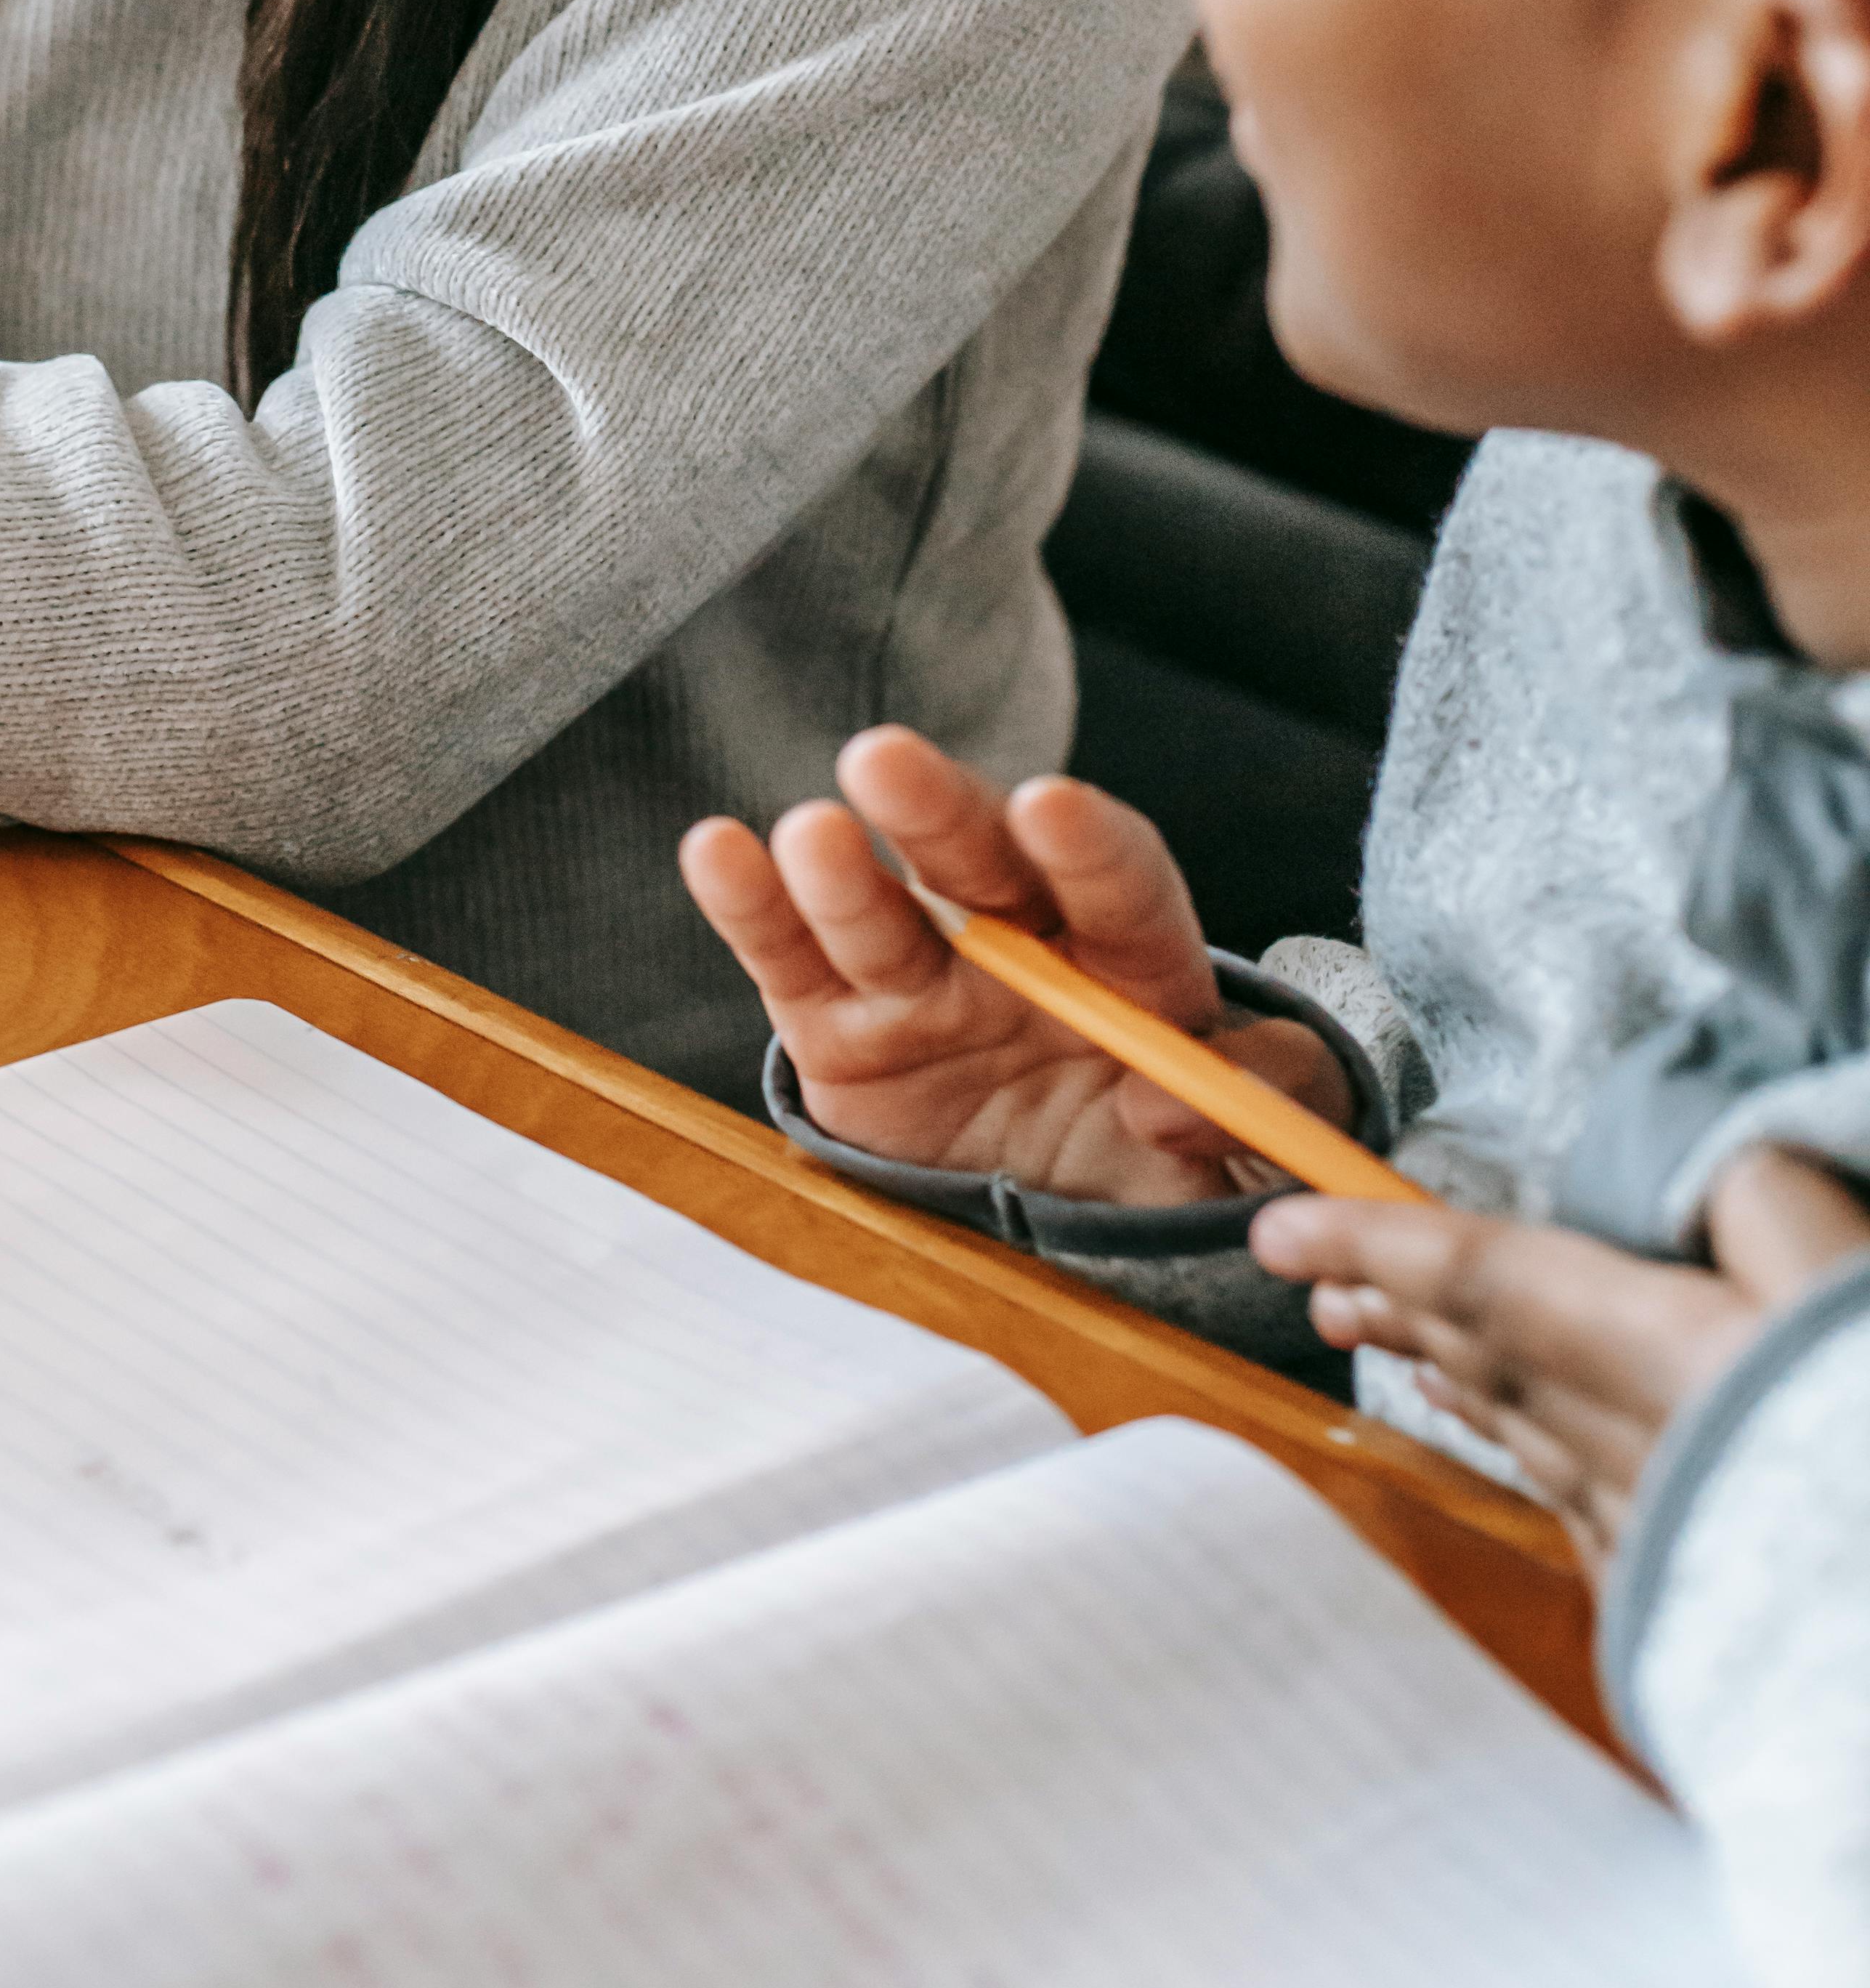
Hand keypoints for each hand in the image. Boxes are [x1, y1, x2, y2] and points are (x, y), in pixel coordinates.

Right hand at [680, 725, 1351, 1207]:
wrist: (1076, 1227)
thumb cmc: (1173, 1159)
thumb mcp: (1262, 1130)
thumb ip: (1270, 1093)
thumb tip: (1169, 1101)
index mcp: (1133, 954)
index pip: (1120, 881)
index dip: (1088, 845)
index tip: (1051, 810)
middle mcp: (1021, 945)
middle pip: (983, 862)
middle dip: (939, 809)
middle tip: (886, 760)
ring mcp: (923, 984)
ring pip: (878, 913)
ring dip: (840, 871)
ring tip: (813, 834)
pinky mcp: (842, 1035)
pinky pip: (793, 968)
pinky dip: (752, 908)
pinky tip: (717, 851)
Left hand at [1250, 1145, 1869, 1573]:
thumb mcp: (1845, 1279)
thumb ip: (1765, 1200)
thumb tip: (1708, 1151)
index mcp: (1667, 1361)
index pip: (1482, 1277)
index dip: (1373, 1244)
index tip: (1280, 1231)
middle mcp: (1636, 1452)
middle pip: (1488, 1359)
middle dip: (1395, 1309)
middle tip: (1316, 1282)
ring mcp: (1658, 1540)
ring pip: (1524, 1437)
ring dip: (1451, 1378)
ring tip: (1390, 1341)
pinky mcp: (1690, 1605)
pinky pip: (1583, 1516)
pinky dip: (1530, 1461)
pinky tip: (1513, 1448)